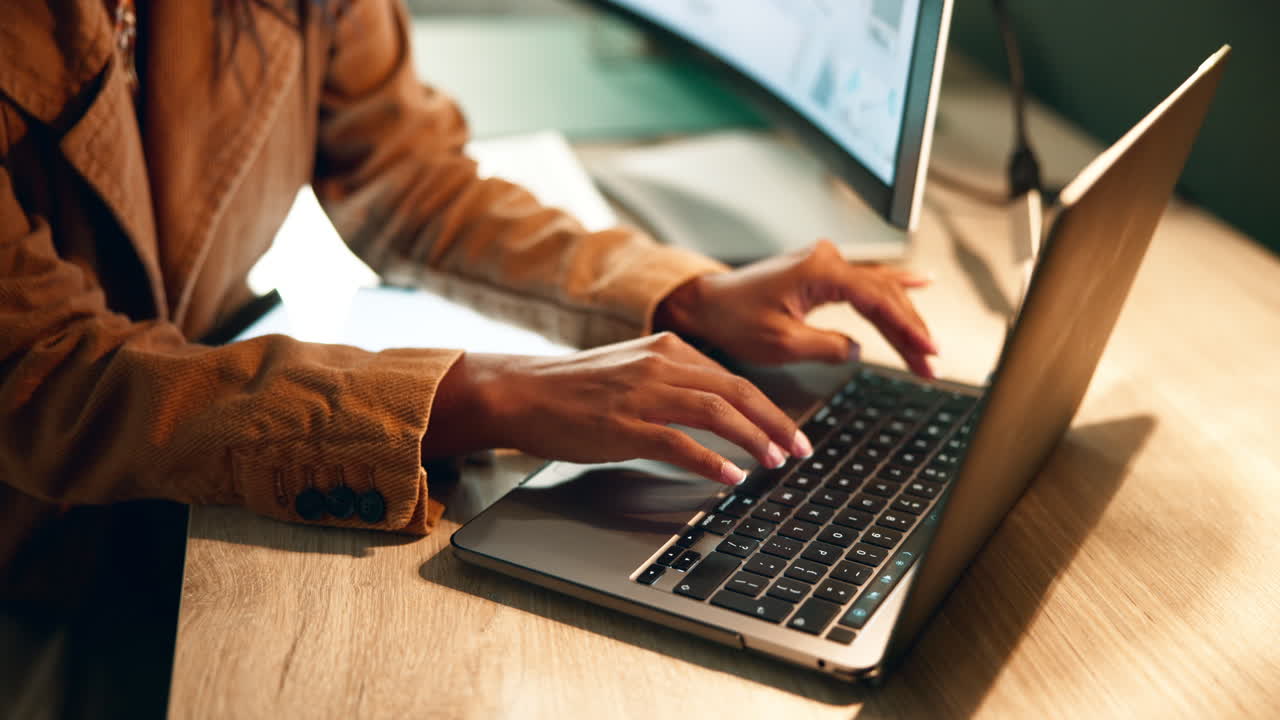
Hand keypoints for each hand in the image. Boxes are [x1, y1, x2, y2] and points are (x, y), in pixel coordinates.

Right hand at [423, 333, 812, 484]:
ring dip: (753, 439)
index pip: (733, 378)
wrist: (520, 391)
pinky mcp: (622, 425)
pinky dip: (711, 460)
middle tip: (801, 450)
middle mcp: (659, 364)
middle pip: (736, 391)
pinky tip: (731, 476)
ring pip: (716, 413)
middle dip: (776, 423)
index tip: (792, 432)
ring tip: (775, 463)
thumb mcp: (631, 368)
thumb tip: (717, 410)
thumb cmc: (572, 388)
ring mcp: (641, 394)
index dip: (769, 408)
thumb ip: (672, 380)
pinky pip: (678, 442)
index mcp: (666, 348)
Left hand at [655, 239, 937, 376]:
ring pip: (878, 290)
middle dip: (910, 330)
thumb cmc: (734, 319)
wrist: (707, 304)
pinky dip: (892, 289)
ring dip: (902, 319)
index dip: (907, 327)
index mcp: (821, 271)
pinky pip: (866, 281)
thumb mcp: (782, 343)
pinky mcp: (820, 272)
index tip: (926, 350)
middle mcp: (827, 259)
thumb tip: (856, 350)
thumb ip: (827, 346)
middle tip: (930, 362)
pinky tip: (919, 283)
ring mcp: (824, 262)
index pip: (878, 299)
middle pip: (884, 294)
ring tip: (927, 346)